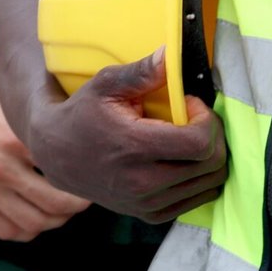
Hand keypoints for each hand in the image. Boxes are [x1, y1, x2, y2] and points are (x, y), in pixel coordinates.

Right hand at [0, 66, 90, 241]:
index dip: (85, 172)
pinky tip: (34, 217)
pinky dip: (27, 230)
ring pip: (33, 223)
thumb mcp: (4, 87)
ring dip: (55, 221)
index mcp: (16, 135)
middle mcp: (1, 166)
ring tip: (62, 211)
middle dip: (78, 204)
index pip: (65, 167)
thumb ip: (37, 92)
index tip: (93, 169)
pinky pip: (6, 230)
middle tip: (85, 196)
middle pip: (56, 203)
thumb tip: (76, 88)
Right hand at [26, 49, 225, 223]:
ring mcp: (148, 204)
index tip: (190, 105)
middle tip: (193, 119)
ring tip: (189, 138)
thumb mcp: (104, 84)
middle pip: (211, 164)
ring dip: (210, 157)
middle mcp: (143, 182)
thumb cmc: (83, 114)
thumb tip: (168, 55)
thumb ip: (140, 72)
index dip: (207, 120)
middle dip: (213, 135)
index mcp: (134, 147)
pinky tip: (183, 159)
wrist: (57, 155)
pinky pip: (199, 199)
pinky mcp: (152, 215)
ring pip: (210, 183)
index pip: (199, 142)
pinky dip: (201, 178)